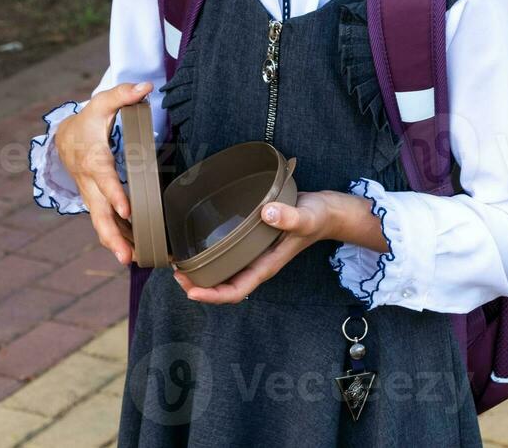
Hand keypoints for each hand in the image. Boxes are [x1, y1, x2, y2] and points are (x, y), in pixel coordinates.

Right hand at [54, 81, 151, 265]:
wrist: (64, 137)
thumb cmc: (88, 121)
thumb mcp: (101, 103)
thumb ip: (123, 94)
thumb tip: (146, 87)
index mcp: (94, 159)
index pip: (105, 180)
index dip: (115, 194)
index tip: (127, 211)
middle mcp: (90, 183)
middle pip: (99, 213)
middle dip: (111, 235)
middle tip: (125, 256)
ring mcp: (92, 195)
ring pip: (100, 223)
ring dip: (113, 243)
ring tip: (130, 260)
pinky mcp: (96, 202)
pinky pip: (104, 222)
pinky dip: (115, 238)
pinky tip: (132, 252)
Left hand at [175, 190, 388, 303]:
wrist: (330, 211)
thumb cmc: (319, 217)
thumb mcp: (306, 217)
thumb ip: (289, 217)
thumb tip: (267, 213)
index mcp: (267, 266)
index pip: (236, 291)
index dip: (212, 296)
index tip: (190, 290)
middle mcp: (258, 263)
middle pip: (223, 286)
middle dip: (198, 284)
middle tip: (176, 271)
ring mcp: (255, 254)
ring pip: (224, 272)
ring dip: (201, 271)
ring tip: (181, 260)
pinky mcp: (253, 240)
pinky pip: (228, 255)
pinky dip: (211, 254)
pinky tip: (199, 242)